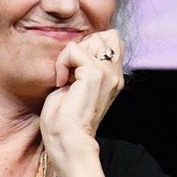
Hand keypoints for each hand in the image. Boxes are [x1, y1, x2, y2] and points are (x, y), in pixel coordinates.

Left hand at [41, 29, 124, 164]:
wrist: (66, 141)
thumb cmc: (64, 120)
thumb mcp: (76, 86)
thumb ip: (82, 66)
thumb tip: (75, 47)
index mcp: (113, 77)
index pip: (111, 39)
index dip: (89, 46)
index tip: (75, 71)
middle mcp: (115, 74)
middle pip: (104, 35)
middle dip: (81, 48)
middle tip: (70, 74)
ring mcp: (107, 74)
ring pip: (90, 39)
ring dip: (70, 56)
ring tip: (66, 78)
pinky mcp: (95, 75)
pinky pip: (73, 50)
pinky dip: (62, 63)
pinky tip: (61, 83)